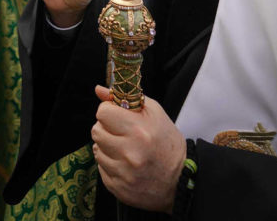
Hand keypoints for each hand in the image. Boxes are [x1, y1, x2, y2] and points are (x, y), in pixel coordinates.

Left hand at [91, 87, 186, 212]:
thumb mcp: (154, 113)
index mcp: (139, 131)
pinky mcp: (117, 187)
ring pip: (96, 149)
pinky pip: (101, 168)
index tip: (117, 115)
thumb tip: (98, 89)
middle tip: (121, 132)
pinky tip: (125, 163)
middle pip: (96, 131)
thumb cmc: (167, 142)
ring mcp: (123, 173)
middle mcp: (129, 153)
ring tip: (125, 148)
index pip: (102, 113)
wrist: (181, 179)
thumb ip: (126, 99)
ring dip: (107, 146)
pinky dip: (110, 163)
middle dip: (106, 128)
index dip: (109, 111)